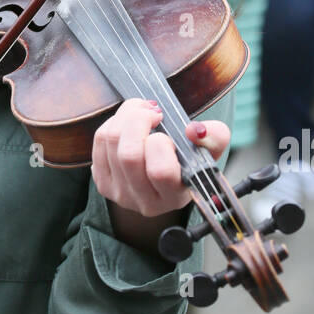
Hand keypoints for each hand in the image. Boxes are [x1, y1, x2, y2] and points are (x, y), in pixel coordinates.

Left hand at [91, 97, 230, 218]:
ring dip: (126, 116)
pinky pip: (99, 140)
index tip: (167, 134)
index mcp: (173, 197)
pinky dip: (113, 123)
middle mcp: (143, 201)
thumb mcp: (209, 150)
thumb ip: (214, 137)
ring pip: (110, 141)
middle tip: (153, 113)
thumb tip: (193, 130)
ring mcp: (119, 193)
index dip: (161, 143)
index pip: (160, 171)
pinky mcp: (102, 181)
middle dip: (139, 121)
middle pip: (129, 154)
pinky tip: (128, 124)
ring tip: (142, 112)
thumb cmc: (188, 161)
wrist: (165, 175)